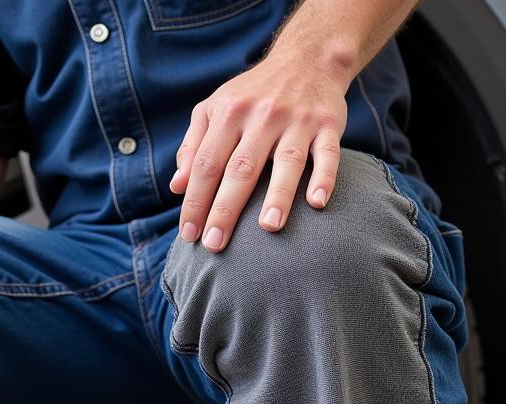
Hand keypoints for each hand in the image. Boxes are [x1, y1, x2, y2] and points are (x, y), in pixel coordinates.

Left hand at [169, 50, 348, 251]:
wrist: (307, 58)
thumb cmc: (252, 95)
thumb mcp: (215, 109)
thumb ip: (194, 146)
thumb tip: (176, 187)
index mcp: (228, 113)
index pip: (206, 164)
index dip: (195, 201)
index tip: (189, 235)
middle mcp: (262, 115)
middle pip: (240, 168)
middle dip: (225, 209)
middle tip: (215, 244)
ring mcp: (297, 119)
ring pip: (286, 161)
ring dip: (278, 195)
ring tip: (268, 228)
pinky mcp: (328, 124)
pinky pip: (328, 153)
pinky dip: (324, 178)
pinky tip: (316, 203)